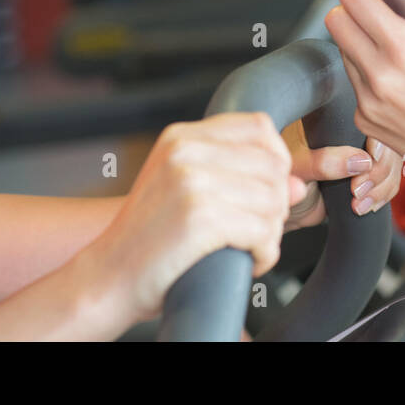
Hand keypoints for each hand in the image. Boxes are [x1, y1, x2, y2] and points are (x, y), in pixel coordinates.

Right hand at [81, 114, 306, 326]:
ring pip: (274, 201)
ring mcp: (192, 181)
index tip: (272, 188)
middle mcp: (186, 152)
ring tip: (248, 248)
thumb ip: (239, 177)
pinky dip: (265, 254)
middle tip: (256, 230)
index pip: (259, 126)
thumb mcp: (186, 190)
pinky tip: (248, 262)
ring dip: (271, 234)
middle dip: (276, 205)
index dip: (278, 158)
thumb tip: (299, 183)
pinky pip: (263, 231)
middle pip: (273, 165)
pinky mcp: (200, 217)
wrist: (106, 279)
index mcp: (182, 137)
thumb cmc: (149, 239)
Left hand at [284, 132, 403, 230]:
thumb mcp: (299, 169)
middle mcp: (353, 134)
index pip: (368, 122)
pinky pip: (389, 181)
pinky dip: (383, 195)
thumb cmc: (284, 182)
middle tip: (358, 191)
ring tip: (359, 203)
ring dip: (382, 187)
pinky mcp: (368, 176)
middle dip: (378, 171)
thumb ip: (324, 163)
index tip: (372, 160)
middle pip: (386, 144)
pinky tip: (367, 206)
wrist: (288, 208)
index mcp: (334, 121)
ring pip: (392, 164)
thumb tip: (362, 160)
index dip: (377, 142)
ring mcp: (363, 155)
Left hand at [323, 0, 404, 192]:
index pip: (355, 0)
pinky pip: (352, 79)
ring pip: (342, 50)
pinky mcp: (365, 118)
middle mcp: (380, 76)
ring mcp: (368, 101)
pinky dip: (365, 65)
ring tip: (391, 39)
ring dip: (357, 35)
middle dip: (348, 2)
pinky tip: (394, 71)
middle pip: (336, 21)